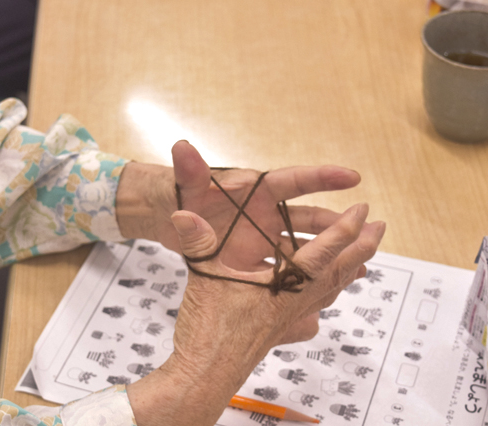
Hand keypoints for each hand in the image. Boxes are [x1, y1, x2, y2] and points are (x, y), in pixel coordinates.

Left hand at [118, 141, 363, 271]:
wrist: (165, 218)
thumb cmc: (178, 195)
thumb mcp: (187, 187)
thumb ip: (188, 170)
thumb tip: (182, 147)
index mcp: (255, 191)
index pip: (293, 181)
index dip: (321, 178)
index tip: (352, 177)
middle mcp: (264, 215)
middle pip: (307, 219)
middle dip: (335, 225)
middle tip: (363, 230)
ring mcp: (260, 240)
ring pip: (300, 248)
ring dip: (326, 256)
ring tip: (358, 266)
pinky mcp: (250, 264)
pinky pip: (282, 273)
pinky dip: (301, 280)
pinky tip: (325, 290)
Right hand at [128, 202, 384, 425]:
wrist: (209, 372)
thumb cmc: (211, 329)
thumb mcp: (203, 276)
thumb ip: (197, 241)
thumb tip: (183, 212)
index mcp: (284, 282)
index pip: (324, 249)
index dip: (346, 227)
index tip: (363, 210)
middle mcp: (296, 299)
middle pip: (340, 269)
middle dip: (362, 246)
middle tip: (380, 228)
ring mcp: (292, 315)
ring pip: (331, 288)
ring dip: (350, 267)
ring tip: (363, 256)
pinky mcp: (283, 327)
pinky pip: (316, 305)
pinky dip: (329, 292)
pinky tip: (327, 294)